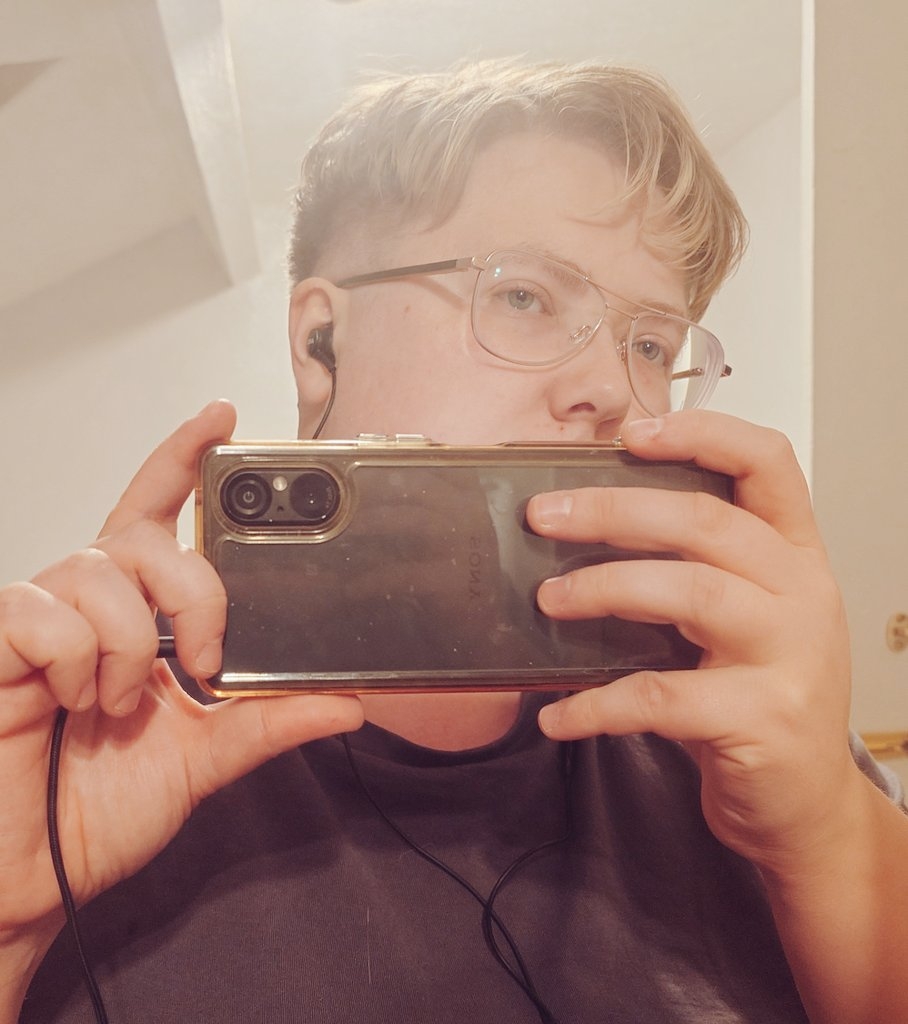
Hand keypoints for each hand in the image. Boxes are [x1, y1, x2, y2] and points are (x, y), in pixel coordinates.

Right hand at [0, 401, 362, 992]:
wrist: (37, 875)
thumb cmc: (102, 808)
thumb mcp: (205, 758)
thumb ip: (269, 722)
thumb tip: (348, 700)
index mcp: (137, 615)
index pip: (159, 515)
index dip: (182, 460)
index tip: (222, 416)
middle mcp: (88, 603)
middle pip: (145, 535)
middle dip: (194, 587)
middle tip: (208, 659)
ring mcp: (38, 618)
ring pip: (98, 571)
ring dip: (132, 644)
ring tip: (123, 704)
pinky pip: (39, 611)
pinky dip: (76, 658)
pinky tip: (72, 701)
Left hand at [528, 411, 858, 870]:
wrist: (806, 807)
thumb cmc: (758, 698)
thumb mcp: (743, 619)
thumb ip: (693, 569)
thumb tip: (583, 525)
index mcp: (796, 555)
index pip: (768, 462)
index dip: (701, 432)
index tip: (630, 433)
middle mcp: (803, 593)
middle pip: (705, 521)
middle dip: (612, 511)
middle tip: (543, 517)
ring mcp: (790, 656)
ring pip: (688, 592)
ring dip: (602, 590)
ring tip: (547, 600)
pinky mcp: (762, 719)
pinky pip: (660, 696)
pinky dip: (596, 704)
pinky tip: (558, 714)